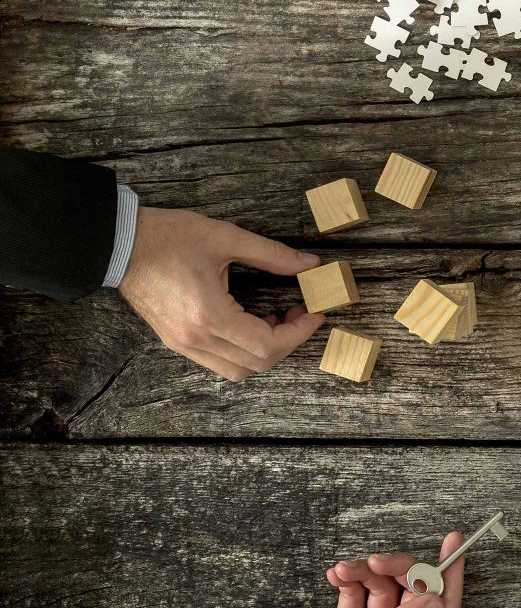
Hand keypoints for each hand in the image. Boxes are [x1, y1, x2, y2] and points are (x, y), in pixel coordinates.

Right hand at [117, 207, 325, 381]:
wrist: (119, 244)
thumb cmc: (168, 237)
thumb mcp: (225, 238)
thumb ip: (271, 254)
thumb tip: (309, 264)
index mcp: (209, 315)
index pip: (267, 345)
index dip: (299, 333)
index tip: (314, 314)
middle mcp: (195, 339)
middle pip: (257, 364)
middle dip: (288, 342)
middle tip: (299, 313)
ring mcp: (183, 345)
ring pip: (237, 370)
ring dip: (265, 351)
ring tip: (275, 319)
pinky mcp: (176, 342)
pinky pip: (219, 362)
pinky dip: (242, 352)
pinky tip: (250, 322)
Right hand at [282, 533, 465, 607]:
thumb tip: (435, 600)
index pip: (443, 603)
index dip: (450, 572)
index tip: (454, 543)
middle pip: (410, 587)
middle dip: (396, 567)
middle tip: (376, 561)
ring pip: (380, 585)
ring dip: (365, 572)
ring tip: (344, 570)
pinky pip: (354, 593)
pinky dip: (348, 580)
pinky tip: (337, 575)